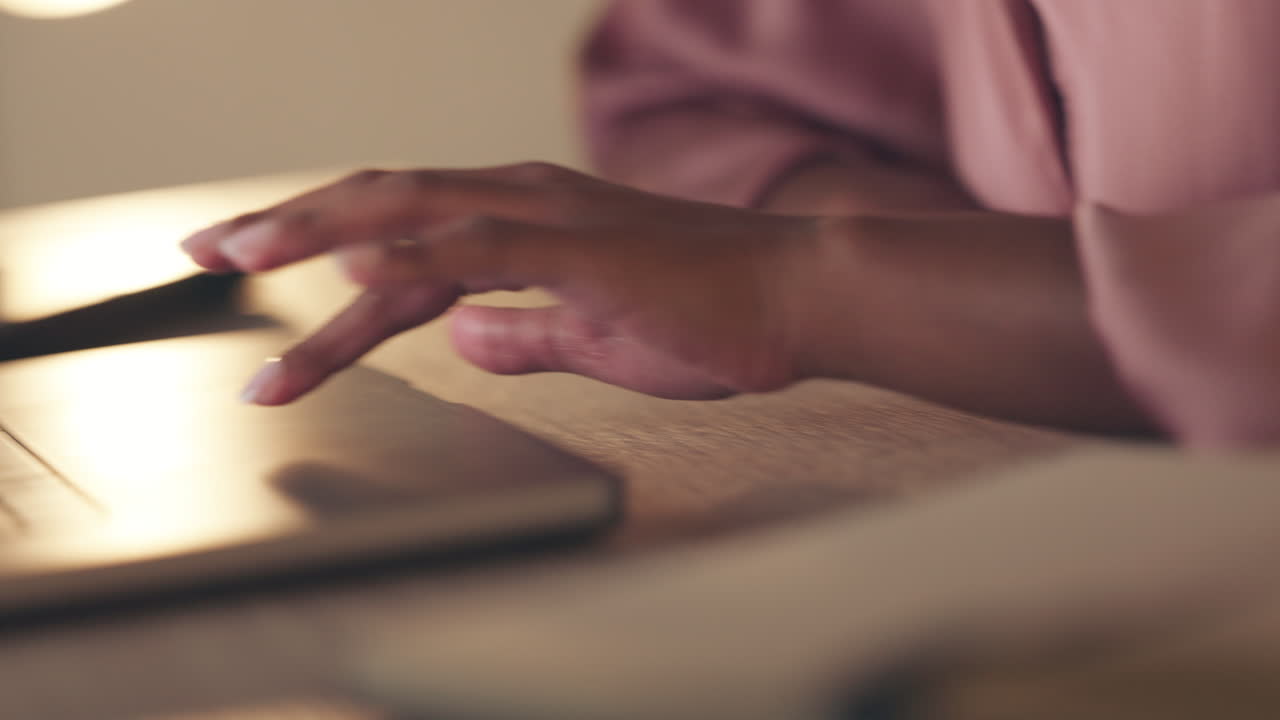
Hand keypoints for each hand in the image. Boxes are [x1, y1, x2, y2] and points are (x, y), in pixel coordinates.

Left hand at [181, 163, 818, 403]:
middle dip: (288, 226)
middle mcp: (525, 202)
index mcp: (526, 221)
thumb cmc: (709, 316)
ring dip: (320, 233)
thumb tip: (464, 343)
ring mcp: (550, 218)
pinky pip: (480, 247)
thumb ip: (523, 336)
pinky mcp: (582, 251)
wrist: (798, 296)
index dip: (323, 248)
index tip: (257, 274)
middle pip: (382, 201)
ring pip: (411, 211)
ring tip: (238, 259)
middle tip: (204, 249)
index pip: (402, 233)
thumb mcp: (592, 337)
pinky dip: (412, 251)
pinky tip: (353, 263)